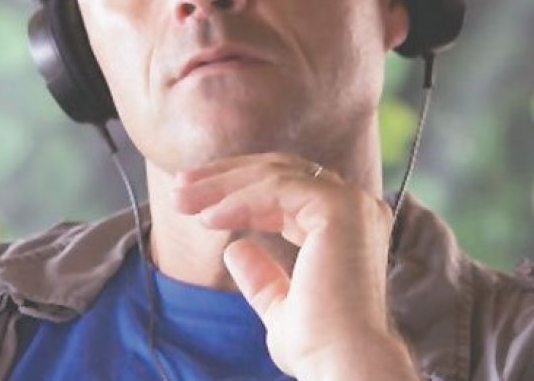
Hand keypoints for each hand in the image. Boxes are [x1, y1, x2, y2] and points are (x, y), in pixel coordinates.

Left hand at [173, 153, 417, 380]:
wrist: (341, 363)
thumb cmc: (317, 344)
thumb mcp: (278, 305)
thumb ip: (262, 277)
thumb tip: (235, 250)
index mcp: (343, 227)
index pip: (284, 191)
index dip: (236, 192)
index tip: (193, 201)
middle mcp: (354, 208)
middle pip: (279, 172)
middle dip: (224, 178)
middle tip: (180, 188)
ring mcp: (350, 204)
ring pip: (275, 175)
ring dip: (222, 184)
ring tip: (182, 201)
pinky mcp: (340, 208)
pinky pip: (278, 189)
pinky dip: (239, 200)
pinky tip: (209, 219)